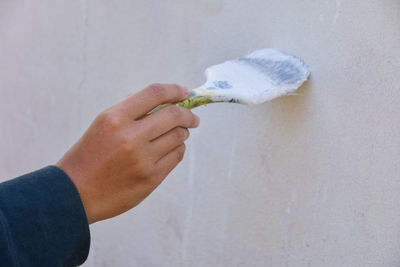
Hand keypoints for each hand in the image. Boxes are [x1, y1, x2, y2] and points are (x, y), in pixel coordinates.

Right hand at [56, 84, 199, 223]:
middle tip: (193, 118)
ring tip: (177, 134)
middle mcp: (130, 137)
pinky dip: (177, 149)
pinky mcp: (151, 179)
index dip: (174, 90)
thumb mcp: (102, 125)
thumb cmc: (88, 156)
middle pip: (174, 115)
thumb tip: (162, 101)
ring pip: (179, 136)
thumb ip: (129, 111)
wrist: (74, 194)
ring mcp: (142, 160)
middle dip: (188, 114)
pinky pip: (176, 156)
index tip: (184, 92)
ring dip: (182, 132)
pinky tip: (170, 149)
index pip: (154, 93)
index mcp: (114, 118)